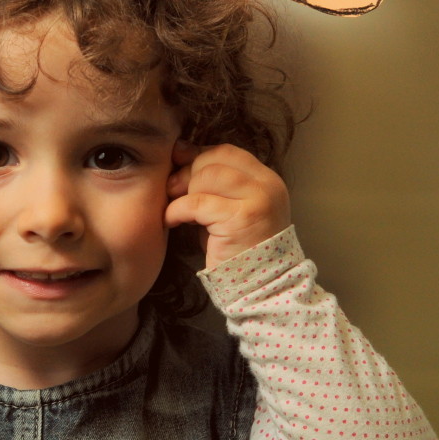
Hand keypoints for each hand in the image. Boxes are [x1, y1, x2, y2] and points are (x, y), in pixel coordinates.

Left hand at [165, 141, 291, 267]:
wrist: (260, 288)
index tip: (177, 164)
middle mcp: (267, 186)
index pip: (227, 152)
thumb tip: (180, 150)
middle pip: (215, 160)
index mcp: (266, 180)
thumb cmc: (237, 250)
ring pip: (207, 176)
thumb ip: (212, 184)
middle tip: (172, 191)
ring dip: (183, 191)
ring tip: (175, 208)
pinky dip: (177, 210)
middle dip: (187, 173)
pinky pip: (197, 202)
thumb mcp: (228, 209)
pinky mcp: (241, 218)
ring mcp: (257, 200)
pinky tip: (171, 221)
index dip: (197, 154)